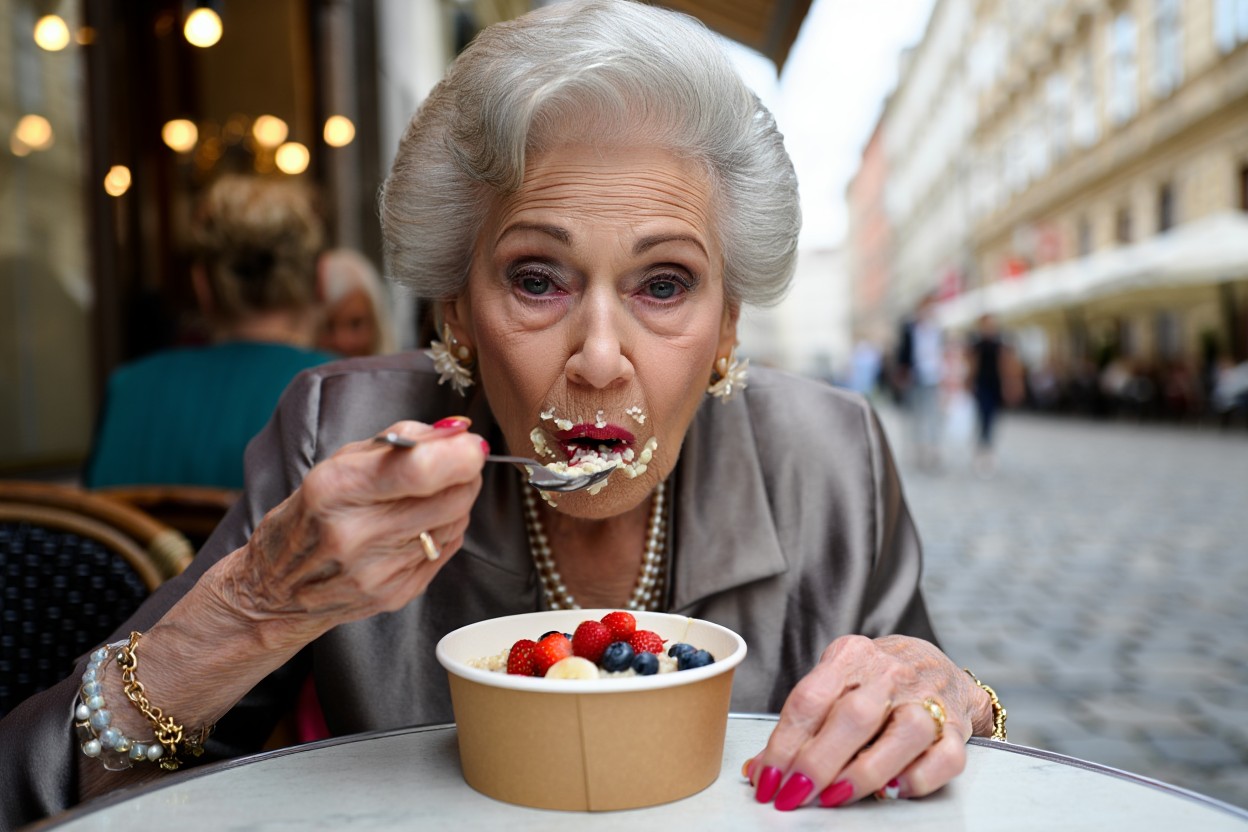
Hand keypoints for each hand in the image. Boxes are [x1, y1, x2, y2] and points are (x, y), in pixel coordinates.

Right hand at [205, 417, 486, 648]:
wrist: (276, 588)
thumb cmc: (312, 512)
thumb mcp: (340, 462)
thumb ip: (401, 441)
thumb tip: (457, 432)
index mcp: (335, 490)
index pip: (420, 471)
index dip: (460, 455)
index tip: (471, 444)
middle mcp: (354, 534)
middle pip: (451, 498)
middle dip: (465, 475)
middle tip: (457, 464)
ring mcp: (376, 571)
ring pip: (454, 523)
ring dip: (455, 502)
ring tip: (428, 496)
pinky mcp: (394, 595)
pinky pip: (445, 550)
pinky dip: (442, 531)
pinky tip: (416, 527)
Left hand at [745, 635, 990, 810]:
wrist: (936, 669)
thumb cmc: (873, 682)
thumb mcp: (832, 686)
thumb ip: (799, 727)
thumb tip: (758, 771)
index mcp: (851, 656)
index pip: (810, 699)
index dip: (784, 744)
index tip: (767, 780)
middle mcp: (891, 673)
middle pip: (854, 716)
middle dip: (817, 762)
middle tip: (793, 795)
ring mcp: (929, 700)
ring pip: (905, 735)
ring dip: (864, 772)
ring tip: (834, 797)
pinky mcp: (956, 729)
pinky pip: (944, 758)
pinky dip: (917, 779)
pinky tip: (890, 791)